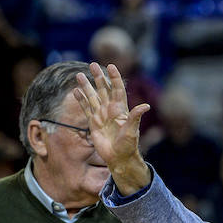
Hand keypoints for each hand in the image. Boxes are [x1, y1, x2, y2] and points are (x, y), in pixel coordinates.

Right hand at [74, 63, 150, 195]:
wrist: (119, 158)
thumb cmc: (128, 145)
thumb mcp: (133, 131)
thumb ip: (136, 117)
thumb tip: (146, 106)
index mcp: (121, 110)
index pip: (117, 90)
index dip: (114, 78)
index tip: (111, 66)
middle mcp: (110, 110)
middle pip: (103, 90)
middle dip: (98, 77)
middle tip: (92, 64)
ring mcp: (101, 116)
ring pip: (92, 97)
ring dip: (86, 86)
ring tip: (78, 75)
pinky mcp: (93, 123)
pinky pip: (86, 108)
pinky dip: (81, 100)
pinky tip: (76, 91)